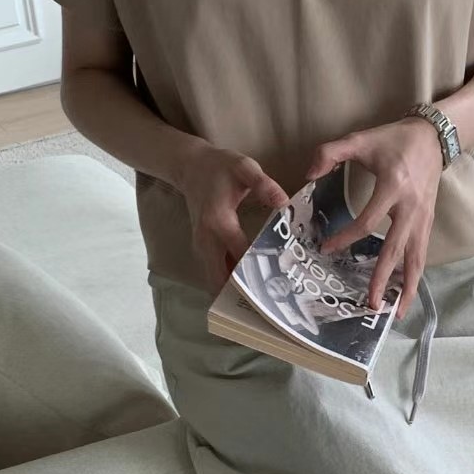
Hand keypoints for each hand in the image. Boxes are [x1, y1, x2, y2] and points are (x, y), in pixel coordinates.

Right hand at [177, 142, 287, 294]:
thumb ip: (264, 184)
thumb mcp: (244, 168)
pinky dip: (228, 284)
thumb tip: (284, 202)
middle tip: (270, 307)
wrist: (190, 167)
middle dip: (244, 293)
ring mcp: (201, 247)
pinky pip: (214, 273)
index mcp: (219, 222)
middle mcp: (207, 240)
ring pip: (215, 280)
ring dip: (235, 292)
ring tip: (263, 305)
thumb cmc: (219, 167)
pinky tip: (250, 290)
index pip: (241, 254)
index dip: (260, 270)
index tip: (281, 284)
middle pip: (222, 277)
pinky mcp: (202, 249)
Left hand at [306, 119, 442, 318]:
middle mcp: (411, 208)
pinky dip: (414, 277)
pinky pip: (421, 255)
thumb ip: (330, 152)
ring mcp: (422, 219)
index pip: (367, 221)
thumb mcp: (360, 139)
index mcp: (393, 187)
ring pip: (416, 259)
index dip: (345, 238)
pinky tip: (406, 295)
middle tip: (371, 305)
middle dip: (383, 279)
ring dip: (407, 288)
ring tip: (396, 313)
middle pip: (395, 250)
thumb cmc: (394, 140)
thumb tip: (307, 175)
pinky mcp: (428, 224)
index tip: (326, 249)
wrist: (433, 138)